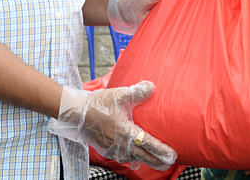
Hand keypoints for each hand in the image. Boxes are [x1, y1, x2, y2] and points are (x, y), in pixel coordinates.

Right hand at [48, 81, 176, 170]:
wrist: (76, 113)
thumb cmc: (99, 104)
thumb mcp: (119, 95)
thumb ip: (137, 92)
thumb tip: (152, 87)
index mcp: (127, 132)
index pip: (149, 144)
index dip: (161, 151)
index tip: (172, 155)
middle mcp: (121, 144)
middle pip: (144, 157)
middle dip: (158, 161)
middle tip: (169, 163)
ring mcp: (113, 149)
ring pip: (134, 158)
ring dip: (146, 160)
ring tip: (156, 161)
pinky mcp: (106, 150)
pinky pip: (122, 158)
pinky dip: (132, 159)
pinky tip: (135, 160)